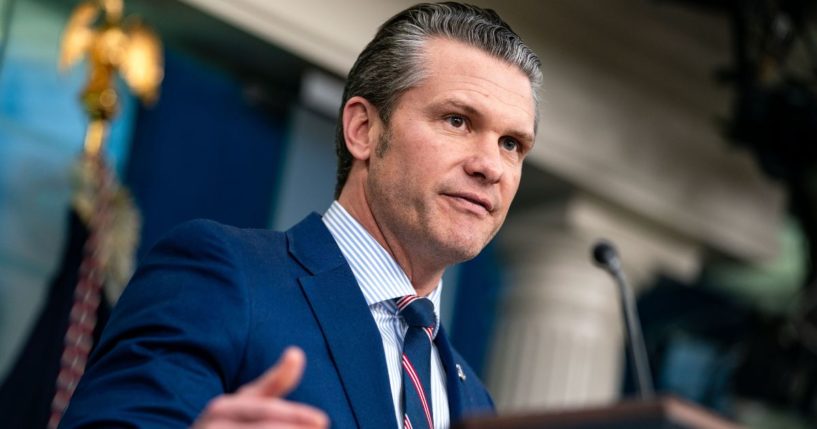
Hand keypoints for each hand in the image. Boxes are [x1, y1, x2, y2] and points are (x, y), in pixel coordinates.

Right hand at [193, 347, 328, 427]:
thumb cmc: (226, 426)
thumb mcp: (246, 403)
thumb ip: (273, 383)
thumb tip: (297, 352)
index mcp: (223, 408)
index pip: (264, 409)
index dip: (294, 414)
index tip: (322, 421)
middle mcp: (209, 427)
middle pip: (262, 428)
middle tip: (320, 427)